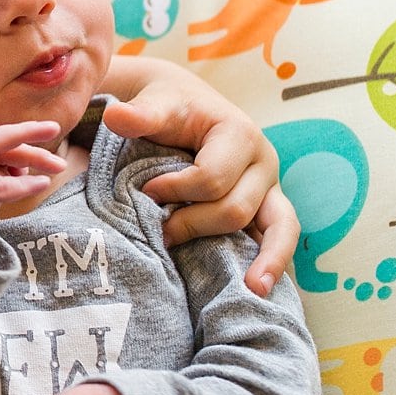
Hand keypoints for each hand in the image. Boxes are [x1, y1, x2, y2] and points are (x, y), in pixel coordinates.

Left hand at [98, 62, 299, 295]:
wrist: (186, 106)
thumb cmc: (169, 107)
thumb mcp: (155, 104)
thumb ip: (138, 115)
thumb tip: (115, 117)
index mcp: (240, 134)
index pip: (211, 178)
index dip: (175, 192)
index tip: (145, 193)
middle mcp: (263, 162)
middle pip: (236, 208)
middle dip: (195, 225)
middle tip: (160, 233)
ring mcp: (270, 188)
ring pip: (279, 226)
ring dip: (266, 258)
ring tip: (253, 290)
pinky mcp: (268, 207)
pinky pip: (280, 236)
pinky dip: (273, 260)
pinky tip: (259, 288)